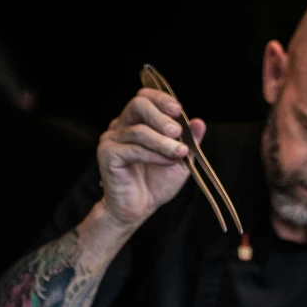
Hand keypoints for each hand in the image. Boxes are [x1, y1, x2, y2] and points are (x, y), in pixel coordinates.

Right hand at [97, 88, 205, 227]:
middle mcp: (121, 126)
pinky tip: (166, 162)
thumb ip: (189, 141)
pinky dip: (154, 155)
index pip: (144, 97)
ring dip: (162, 142)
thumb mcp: (179, 160)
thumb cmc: (155, 184)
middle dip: (161, 116)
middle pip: (138, 104)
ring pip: (138, 130)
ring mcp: (112, 139)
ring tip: (179, 152)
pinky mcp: (107, 154)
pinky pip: (133, 149)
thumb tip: (199, 122)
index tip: (179, 110)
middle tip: (177, 131)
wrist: (138, 209)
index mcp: (136, 121)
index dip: (161, 99)